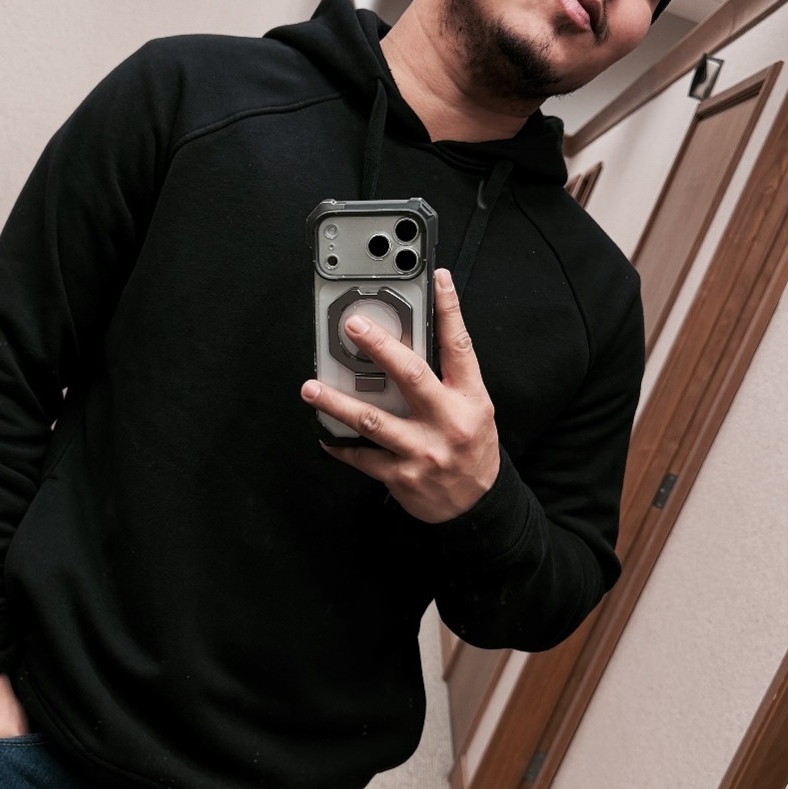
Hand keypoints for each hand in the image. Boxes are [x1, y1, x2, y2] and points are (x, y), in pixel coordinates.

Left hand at [301, 267, 498, 522]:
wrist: (476, 508)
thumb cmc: (471, 451)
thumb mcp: (474, 410)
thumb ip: (448, 380)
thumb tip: (411, 344)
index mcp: (470, 399)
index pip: (460, 347)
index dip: (450, 310)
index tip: (438, 280)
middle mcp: (448, 422)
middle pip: (411, 376)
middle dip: (379, 348)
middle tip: (353, 326)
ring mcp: (423, 450)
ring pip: (373, 420)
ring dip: (336, 403)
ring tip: (311, 388)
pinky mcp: (401, 476)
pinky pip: (362, 457)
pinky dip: (340, 446)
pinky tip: (324, 434)